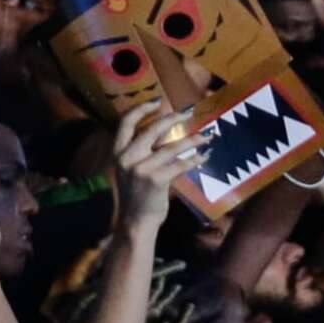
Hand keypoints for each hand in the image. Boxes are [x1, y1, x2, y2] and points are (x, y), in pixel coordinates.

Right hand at [112, 106, 195, 228]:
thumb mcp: (131, 169)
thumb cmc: (136, 194)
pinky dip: (195, 159)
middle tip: (188, 113)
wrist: (136, 221)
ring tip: (206, 136)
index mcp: (117, 152)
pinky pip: (180, 164)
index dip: (141, 109)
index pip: (125, 123)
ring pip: (171, 147)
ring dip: (192, 140)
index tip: (158, 101)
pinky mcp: (156, 180)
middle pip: (152, 129)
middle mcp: (126, 158)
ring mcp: (140, 169)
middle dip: (173, 118)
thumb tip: (165, 132)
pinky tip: (204, 156)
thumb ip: (142, 151)